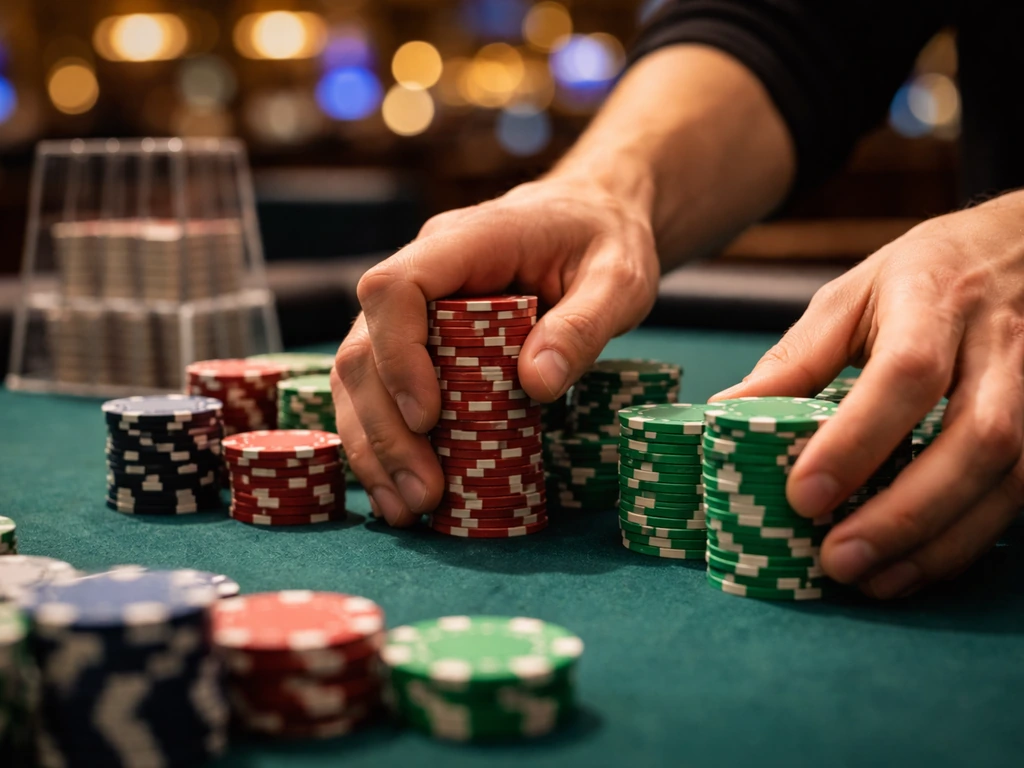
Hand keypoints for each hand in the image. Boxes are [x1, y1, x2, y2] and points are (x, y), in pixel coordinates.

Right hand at [331, 176, 660, 525]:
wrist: (593, 219)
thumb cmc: (604, 242)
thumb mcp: (619, 280)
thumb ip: (584, 326)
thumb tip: (536, 385)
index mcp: (464, 241)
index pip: (395, 288)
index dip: (398, 354)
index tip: (430, 417)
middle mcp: (423, 271)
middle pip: (364, 346)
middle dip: (383, 426)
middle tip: (424, 494)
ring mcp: (414, 308)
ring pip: (358, 375)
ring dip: (374, 445)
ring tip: (408, 509)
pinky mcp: (419, 340)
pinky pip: (381, 390)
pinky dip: (385, 441)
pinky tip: (402, 489)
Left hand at [712, 193, 1023, 597]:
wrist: (1022, 247)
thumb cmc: (922, 275)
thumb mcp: (850, 297)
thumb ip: (796, 360)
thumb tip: (726, 415)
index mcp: (933, 301)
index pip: (906, 374)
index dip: (857, 440)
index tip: (803, 496)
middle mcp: (1000, 346)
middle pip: (975, 439)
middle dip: (904, 513)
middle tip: (837, 559)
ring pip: (1011, 476)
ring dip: (941, 541)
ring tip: (873, 580)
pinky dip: (970, 539)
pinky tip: (919, 565)